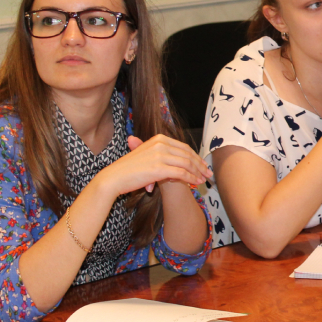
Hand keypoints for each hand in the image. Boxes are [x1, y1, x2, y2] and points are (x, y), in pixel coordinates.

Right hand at [94, 135, 210, 197]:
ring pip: (187, 163)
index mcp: (159, 139)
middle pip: (188, 154)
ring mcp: (160, 155)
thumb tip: (174, 161)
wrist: (113, 178)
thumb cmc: (128, 169)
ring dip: (198, 172)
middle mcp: (161, 144)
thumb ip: (160, 155)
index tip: (203, 164)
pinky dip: (191, 178)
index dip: (195, 156)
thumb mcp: (145, 155)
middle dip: (200, 164)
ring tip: (204, 180)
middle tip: (208, 173)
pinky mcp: (159, 168)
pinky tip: (195, 183)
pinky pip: (181, 173)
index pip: (183, 147)